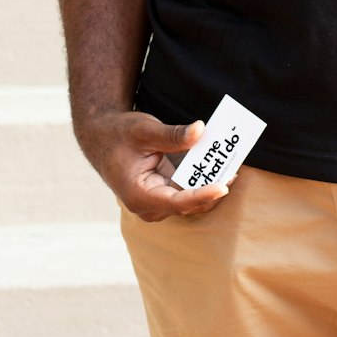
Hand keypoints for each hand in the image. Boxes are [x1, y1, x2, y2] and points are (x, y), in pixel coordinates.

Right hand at [78, 109, 230, 222]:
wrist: (102, 138)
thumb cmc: (119, 134)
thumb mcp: (145, 130)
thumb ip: (173, 135)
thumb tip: (200, 130)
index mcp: (139, 195)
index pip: (177, 202)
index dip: (202, 195)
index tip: (223, 186)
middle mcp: (149, 206)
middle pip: (189, 204)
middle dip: (213, 187)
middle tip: (235, 166)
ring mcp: (157, 202)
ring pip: (192, 200)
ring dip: (211, 184)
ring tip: (233, 163)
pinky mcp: (163, 194)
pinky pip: (188, 191)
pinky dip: (204, 179)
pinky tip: (220, 165)